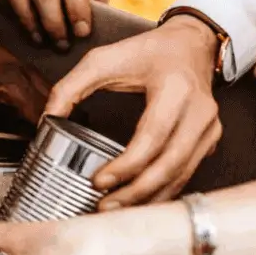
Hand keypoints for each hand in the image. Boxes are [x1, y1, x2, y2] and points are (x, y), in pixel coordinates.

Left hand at [0, 19, 47, 175]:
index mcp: (13, 83)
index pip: (43, 120)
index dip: (43, 146)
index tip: (39, 167)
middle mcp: (27, 76)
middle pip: (54, 114)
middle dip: (52, 140)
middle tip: (44, 166)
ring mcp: (27, 72)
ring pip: (51, 105)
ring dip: (49, 127)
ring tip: (43, 154)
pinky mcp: (22, 73)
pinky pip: (42, 98)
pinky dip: (41, 115)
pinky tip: (32, 133)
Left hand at [43, 16, 221, 208]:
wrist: (190, 45)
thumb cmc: (148, 52)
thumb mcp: (104, 59)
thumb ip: (70, 87)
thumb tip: (46, 120)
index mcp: (175, 88)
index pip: (152, 136)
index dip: (126, 165)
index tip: (98, 181)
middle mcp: (199, 111)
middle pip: (170, 164)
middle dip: (136, 192)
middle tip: (104, 206)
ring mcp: (209, 128)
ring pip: (181, 175)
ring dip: (149, 198)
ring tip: (116, 209)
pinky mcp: (209, 141)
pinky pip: (186, 174)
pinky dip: (162, 192)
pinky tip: (138, 201)